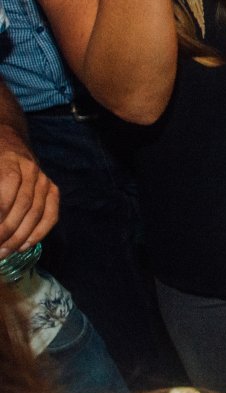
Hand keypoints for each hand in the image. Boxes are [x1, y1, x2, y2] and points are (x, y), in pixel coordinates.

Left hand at [0, 126, 58, 257]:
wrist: (8, 139)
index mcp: (9, 164)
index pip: (5, 198)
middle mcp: (31, 171)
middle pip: (21, 208)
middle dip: (6, 233)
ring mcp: (44, 181)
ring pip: (36, 213)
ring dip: (20, 238)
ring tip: (4, 253)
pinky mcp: (52, 189)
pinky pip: (51, 215)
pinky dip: (39, 233)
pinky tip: (24, 246)